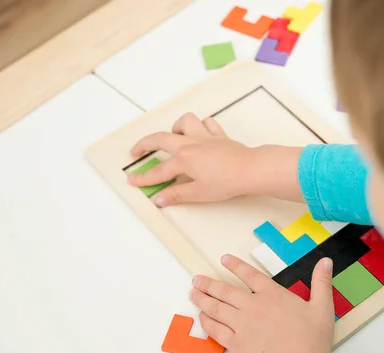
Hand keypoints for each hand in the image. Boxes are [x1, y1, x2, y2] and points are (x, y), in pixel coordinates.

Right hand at [128, 113, 254, 206]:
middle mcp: (191, 144)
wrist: (250, 169)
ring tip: (173, 138)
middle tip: (136, 151)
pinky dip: (200, 126)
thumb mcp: (199, 193)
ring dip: (176, 128)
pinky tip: (199, 134)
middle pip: (161, 139)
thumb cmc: (227, 181)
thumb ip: (177, 194)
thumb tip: (160, 199)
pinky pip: (207, 123)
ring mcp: (205, 137)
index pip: (158, 171)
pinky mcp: (219, 136)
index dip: (144, 177)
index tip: (132, 180)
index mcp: (184, 160)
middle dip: (145, 144)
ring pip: (185, 122)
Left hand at [190, 255, 336, 352]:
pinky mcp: (237, 343)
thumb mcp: (322, 306)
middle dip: (208, 283)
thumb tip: (326, 262)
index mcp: (273, 295)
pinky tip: (201, 317)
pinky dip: (207, 322)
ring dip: (202, 299)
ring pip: (216, 308)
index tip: (224, 259)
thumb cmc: (312, 339)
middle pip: (225, 291)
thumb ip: (321, 282)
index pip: (250, 275)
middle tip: (196, 279)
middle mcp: (253, 306)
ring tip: (192, 293)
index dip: (236, 266)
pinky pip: (216, 330)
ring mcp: (242, 324)